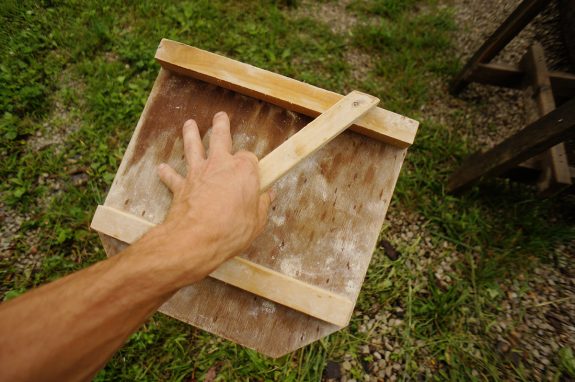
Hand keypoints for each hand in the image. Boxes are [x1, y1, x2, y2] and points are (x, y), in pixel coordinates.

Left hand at [151, 112, 271, 283]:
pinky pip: (172, 176)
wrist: (196, 239)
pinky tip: (162, 168)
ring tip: (190, 125)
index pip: (249, 158)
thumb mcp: (257, 221)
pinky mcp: (181, 186)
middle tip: (220, 116)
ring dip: (191, 134)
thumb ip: (262, 205)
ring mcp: (198, 173)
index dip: (251, 165)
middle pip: (220, 138)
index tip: (254, 174)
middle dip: (221, 125)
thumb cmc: (231, 230)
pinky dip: (167, 172)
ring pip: (193, 146)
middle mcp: (220, 165)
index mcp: (243, 171)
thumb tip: (268, 197)